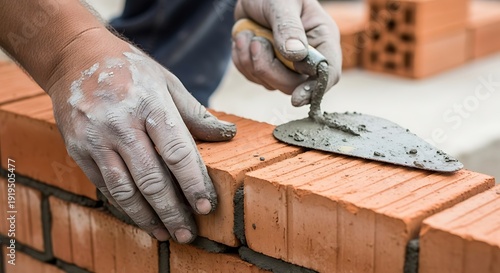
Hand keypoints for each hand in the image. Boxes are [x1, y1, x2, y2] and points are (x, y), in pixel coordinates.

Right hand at [47, 30, 235, 242]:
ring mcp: (95, 139)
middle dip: (172, 211)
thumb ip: (196, 113)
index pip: (177, 152)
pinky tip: (141, 217)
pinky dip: (124, 206)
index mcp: (149, 104)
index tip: (206, 207)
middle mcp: (120, 124)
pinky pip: (104, 186)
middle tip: (188, 233)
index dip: (194, 183)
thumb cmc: (130, 70)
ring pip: (124, 190)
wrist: (74, 57)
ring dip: (147, 217)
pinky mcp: (78, 150)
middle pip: (151, 178)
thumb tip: (228, 134)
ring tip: (166, 234)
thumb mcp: (167, 82)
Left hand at [233, 0, 341, 105]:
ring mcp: (287, 65)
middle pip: (296, 86)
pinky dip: (242, 60)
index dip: (315, 89)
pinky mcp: (267, 67)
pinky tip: (243, 39)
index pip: (329, 73)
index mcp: (322, 37)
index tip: (297, 98)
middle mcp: (308, 55)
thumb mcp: (282, 3)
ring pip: (271, 84)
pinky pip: (253, 77)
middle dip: (270, 69)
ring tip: (248, 34)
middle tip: (255, 44)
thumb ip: (289, 27)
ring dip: (251, 61)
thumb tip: (297, 54)